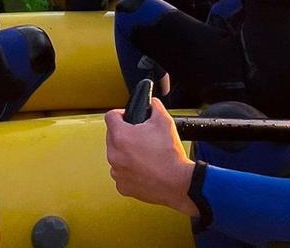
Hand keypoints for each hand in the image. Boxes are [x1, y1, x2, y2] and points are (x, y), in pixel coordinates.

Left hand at [105, 98, 197, 215]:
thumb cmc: (170, 155)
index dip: (120, 114)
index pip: (110, 116)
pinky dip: (129, 170)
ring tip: (144, 154)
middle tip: (141, 137)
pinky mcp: (122, 186)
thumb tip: (152, 104)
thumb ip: (154, 107)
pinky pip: (121, 173)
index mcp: (120, 136)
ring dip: (125, 153)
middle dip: (124, 134)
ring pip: (116, 155)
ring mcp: (117, 172)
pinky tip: (143, 168)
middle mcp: (114, 154)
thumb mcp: (164, 121)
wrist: (178, 183)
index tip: (128, 118)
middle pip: (112, 136)